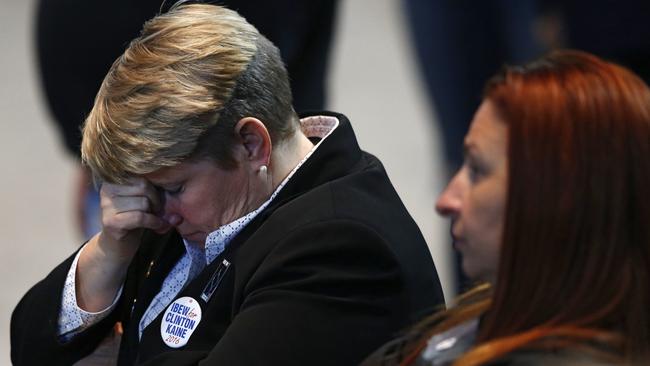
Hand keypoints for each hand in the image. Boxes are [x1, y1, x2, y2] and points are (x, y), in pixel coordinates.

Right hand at [76, 177, 169, 310]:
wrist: (118, 245)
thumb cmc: (134, 218)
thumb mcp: (146, 200)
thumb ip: (160, 194)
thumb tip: (177, 203)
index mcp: (114, 178)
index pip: (143, 173)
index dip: (155, 187)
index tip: (158, 199)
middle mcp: (107, 189)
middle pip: (143, 186)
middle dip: (156, 200)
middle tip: (158, 210)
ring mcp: (106, 205)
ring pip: (143, 202)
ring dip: (155, 213)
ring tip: (154, 218)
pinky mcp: (111, 222)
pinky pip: (140, 217)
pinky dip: (153, 222)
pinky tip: (156, 226)